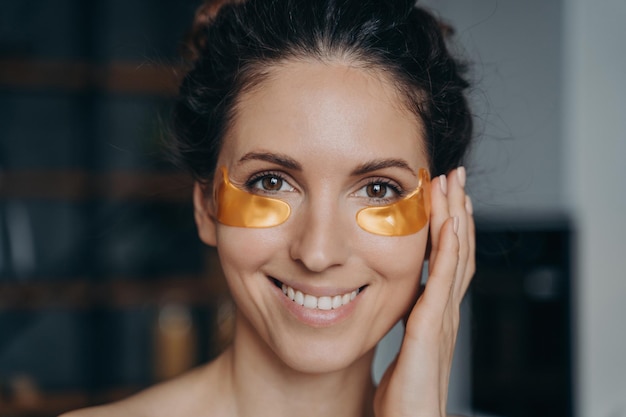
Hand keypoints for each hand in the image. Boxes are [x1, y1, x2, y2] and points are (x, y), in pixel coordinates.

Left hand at [374, 167, 475, 416]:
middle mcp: (444, 309)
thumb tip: (396, 301)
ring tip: (454, 185)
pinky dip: (450, 249)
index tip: (445, 195)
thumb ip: (403, 320)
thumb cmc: (403, 394)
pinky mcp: (432, 327)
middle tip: (455, 175)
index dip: (449, 226)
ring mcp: (442, 316)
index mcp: (435, 311)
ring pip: (454, 256)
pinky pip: (443, 280)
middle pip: (457, 250)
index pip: (447, 259)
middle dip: (456, 210)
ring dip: (455, 217)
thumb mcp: (403, 346)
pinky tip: (451, 223)